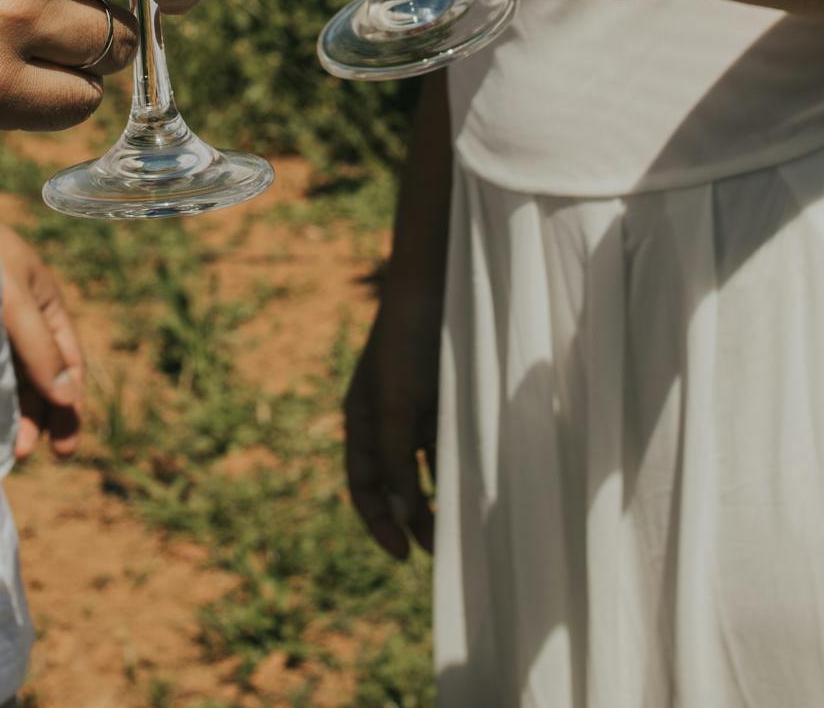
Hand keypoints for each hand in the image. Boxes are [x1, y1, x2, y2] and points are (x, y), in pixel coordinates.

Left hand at [0, 217, 83, 461]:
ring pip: (15, 380)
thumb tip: (69, 399)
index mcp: (49, 306)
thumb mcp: (15, 300)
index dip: (71, 403)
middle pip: (45, 378)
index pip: (70, 362)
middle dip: (44, 417)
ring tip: (9, 449)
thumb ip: (40, 348)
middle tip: (31, 454)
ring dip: (17, 415)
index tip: (64, 444)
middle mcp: (27, 321)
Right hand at [345, 283, 441, 560]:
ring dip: (440, 500)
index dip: (379, 522)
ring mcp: (419, 413)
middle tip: (443, 550)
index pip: (364, 485)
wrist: (438, 286)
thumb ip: (397, 458)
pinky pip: (451, 448)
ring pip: (427, 471)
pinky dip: (460, 471)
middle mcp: (388, 421)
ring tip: (463, 529)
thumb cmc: (406, 340)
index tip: (405, 555)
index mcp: (361, 420)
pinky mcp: (448, 403)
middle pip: (396, 486)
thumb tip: (402, 514)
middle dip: (414, 519)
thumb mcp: (395, 402)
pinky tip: (478, 488)